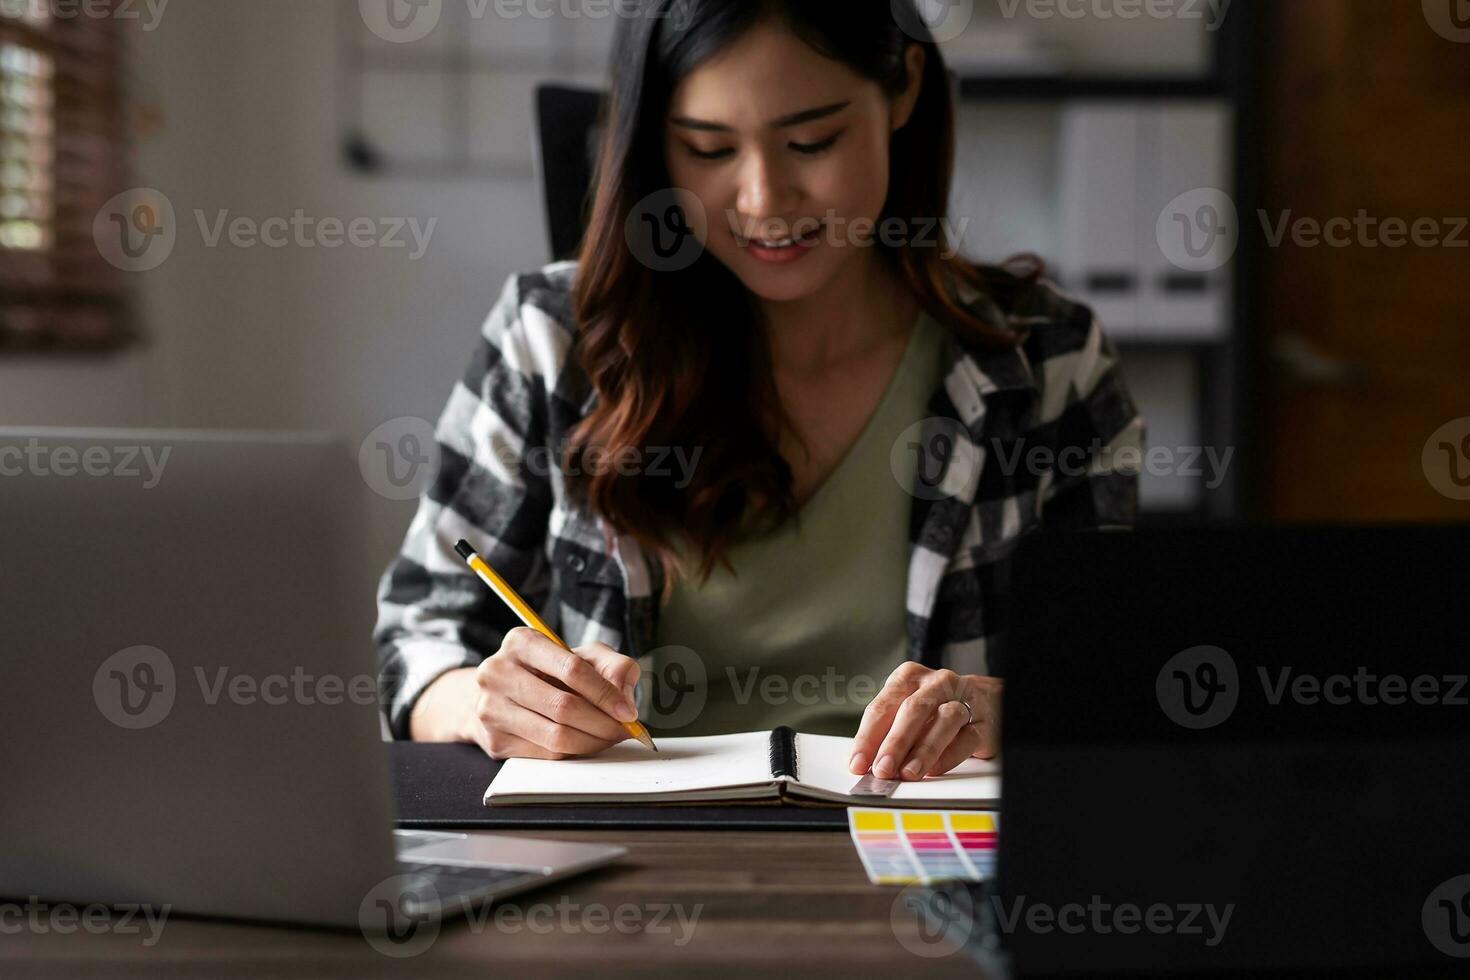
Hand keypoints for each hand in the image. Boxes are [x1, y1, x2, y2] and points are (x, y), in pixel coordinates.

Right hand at [411, 627, 640, 759]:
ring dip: (592, 742)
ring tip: (609, 737)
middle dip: (603, 723)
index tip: (628, 712)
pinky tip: (586, 743)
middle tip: (624, 730)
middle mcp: (498, 672)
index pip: (572, 669)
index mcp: (522, 642)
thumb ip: (614, 666)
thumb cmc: (551, 672)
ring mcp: (491, 708)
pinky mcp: (494, 740)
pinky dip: (575, 752)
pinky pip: (546, 754)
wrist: (503, 695)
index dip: (606, 693)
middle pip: (563, 706)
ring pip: (556, 735)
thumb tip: (626, 699)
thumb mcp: (584, 656)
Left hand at [848, 662, 1000, 779]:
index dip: (867, 737)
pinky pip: (967, 738)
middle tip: (882, 769)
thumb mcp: (907, 709)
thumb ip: (888, 731)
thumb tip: (868, 763)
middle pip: (912, 710)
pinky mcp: (984, 721)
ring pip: (944, 720)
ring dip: (923, 750)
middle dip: (895, 743)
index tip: (857, 763)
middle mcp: (936, 683)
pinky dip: (949, 755)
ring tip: (909, 773)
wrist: (985, 699)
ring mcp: (963, 699)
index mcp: (909, 677)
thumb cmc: (936, 706)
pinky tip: (935, 769)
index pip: (882, 707)